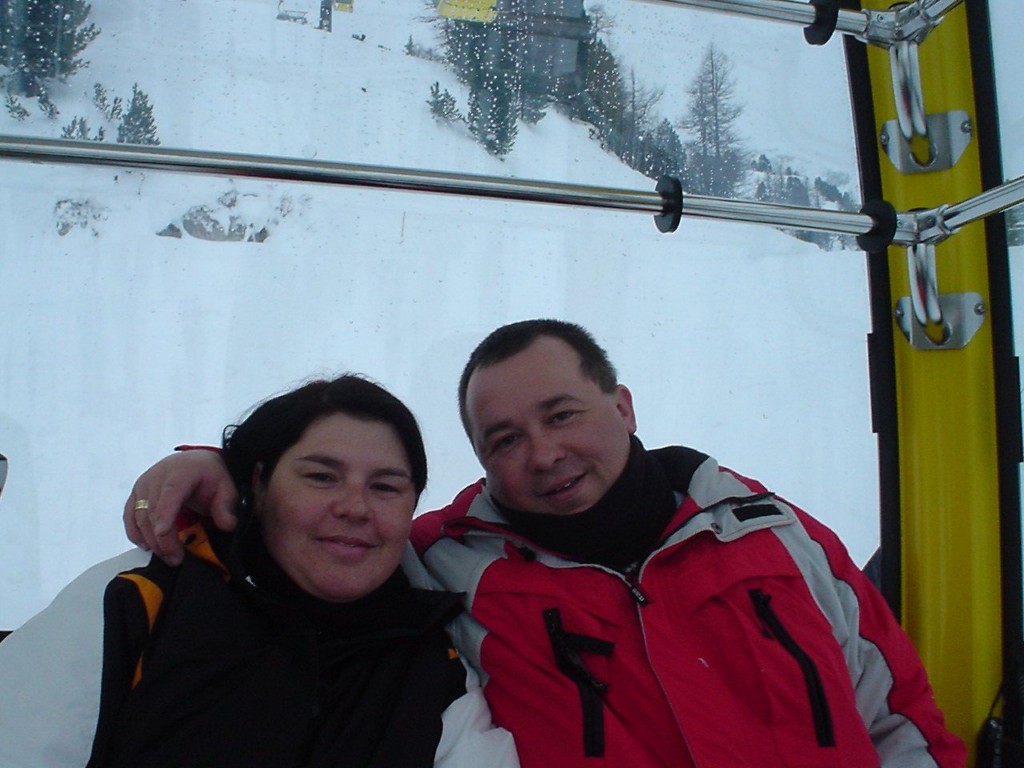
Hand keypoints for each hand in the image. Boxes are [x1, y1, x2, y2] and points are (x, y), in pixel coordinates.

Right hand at [124, 449, 238, 565]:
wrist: (196, 462)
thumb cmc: (210, 474)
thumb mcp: (226, 487)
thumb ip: (226, 506)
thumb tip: (227, 525)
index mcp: (181, 471)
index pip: (169, 495)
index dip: (164, 516)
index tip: (164, 534)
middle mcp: (157, 476)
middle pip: (153, 511)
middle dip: (163, 539)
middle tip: (176, 559)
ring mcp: (143, 484)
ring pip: (139, 517)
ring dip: (151, 541)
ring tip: (168, 557)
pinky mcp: (136, 494)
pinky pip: (130, 516)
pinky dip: (136, 534)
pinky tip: (148, 546)